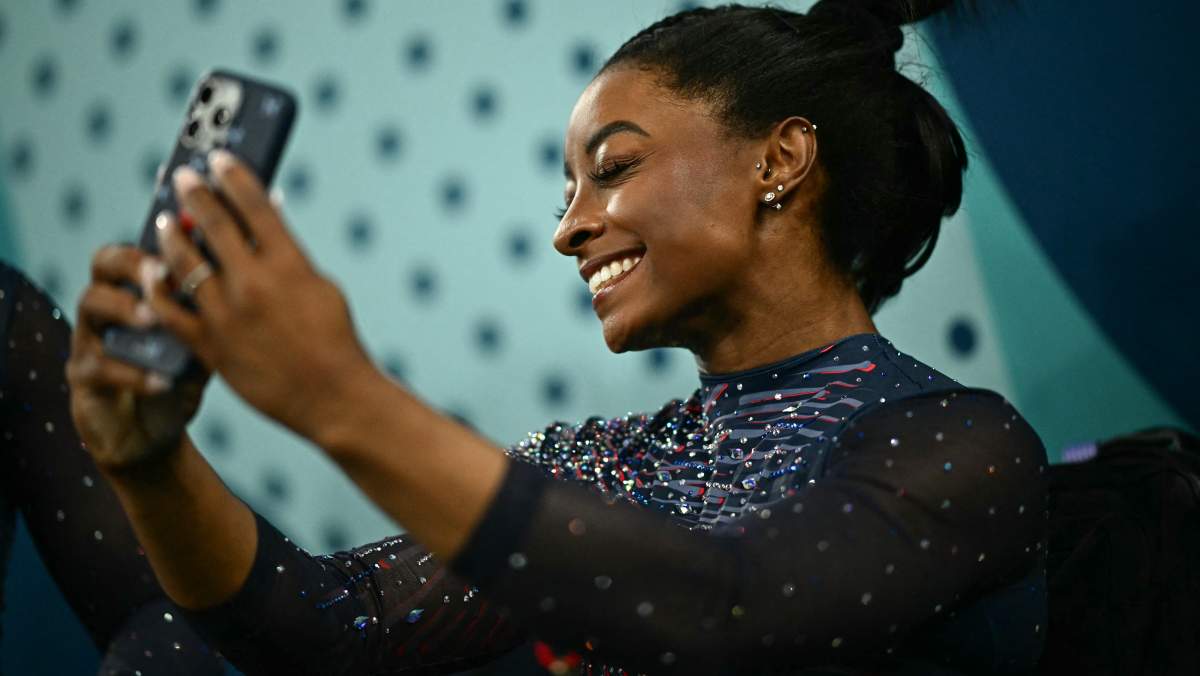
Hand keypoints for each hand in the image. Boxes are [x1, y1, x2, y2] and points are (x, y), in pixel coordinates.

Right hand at [67, 245, 209, 469]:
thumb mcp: (206, 341)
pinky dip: (133, 373)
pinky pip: (98, 366)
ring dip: (125, 308)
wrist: (154, 431)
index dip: (158, 237)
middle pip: (104, 262)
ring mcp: (89, 337)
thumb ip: (219, 311)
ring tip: (154, 319)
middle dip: (131, 262)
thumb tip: (256, 274)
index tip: (187, 235)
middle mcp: (109, 303)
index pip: (140, 246)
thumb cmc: (181, 376)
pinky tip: (164, 381)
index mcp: (138, 288)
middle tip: (160, 272)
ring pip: (91, 304)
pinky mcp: (83, 377)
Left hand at [150, 150, 377, 443]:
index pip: (254, 205)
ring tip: (165, 221)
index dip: (233, 176)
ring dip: (171, 236)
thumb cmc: (334, 340)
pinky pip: (171, 310)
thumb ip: (289, 253)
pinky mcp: (210, 345)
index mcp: (289, 264)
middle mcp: (253, 283)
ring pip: (183, 263)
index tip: (218, 158)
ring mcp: (227, 315)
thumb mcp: (320, 286)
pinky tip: (153, 272)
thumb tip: (268, 217)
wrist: (332, 397)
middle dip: (194, 195)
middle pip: (212, 225)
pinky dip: (159, 287)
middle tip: (182, 178)